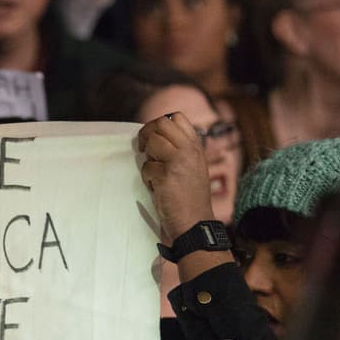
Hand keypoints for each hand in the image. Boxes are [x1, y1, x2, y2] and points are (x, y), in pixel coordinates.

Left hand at [137, 113, 215, 245]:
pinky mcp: (167, 176)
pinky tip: (156, 188)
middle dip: (147, 133)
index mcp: (195, 147)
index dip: (159, 124)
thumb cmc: (190, 197)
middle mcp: (189, 150)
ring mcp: (179, 161)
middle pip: (161, 123)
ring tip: (154, 172)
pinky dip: (147, 178)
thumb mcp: (191, 167)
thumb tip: (153, 138)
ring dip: (147, 157)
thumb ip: (178, 151)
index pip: (177, 118)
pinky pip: (146, 167)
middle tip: (143, 149)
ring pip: (153, 142)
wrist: (195, 221)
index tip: (153, 138)